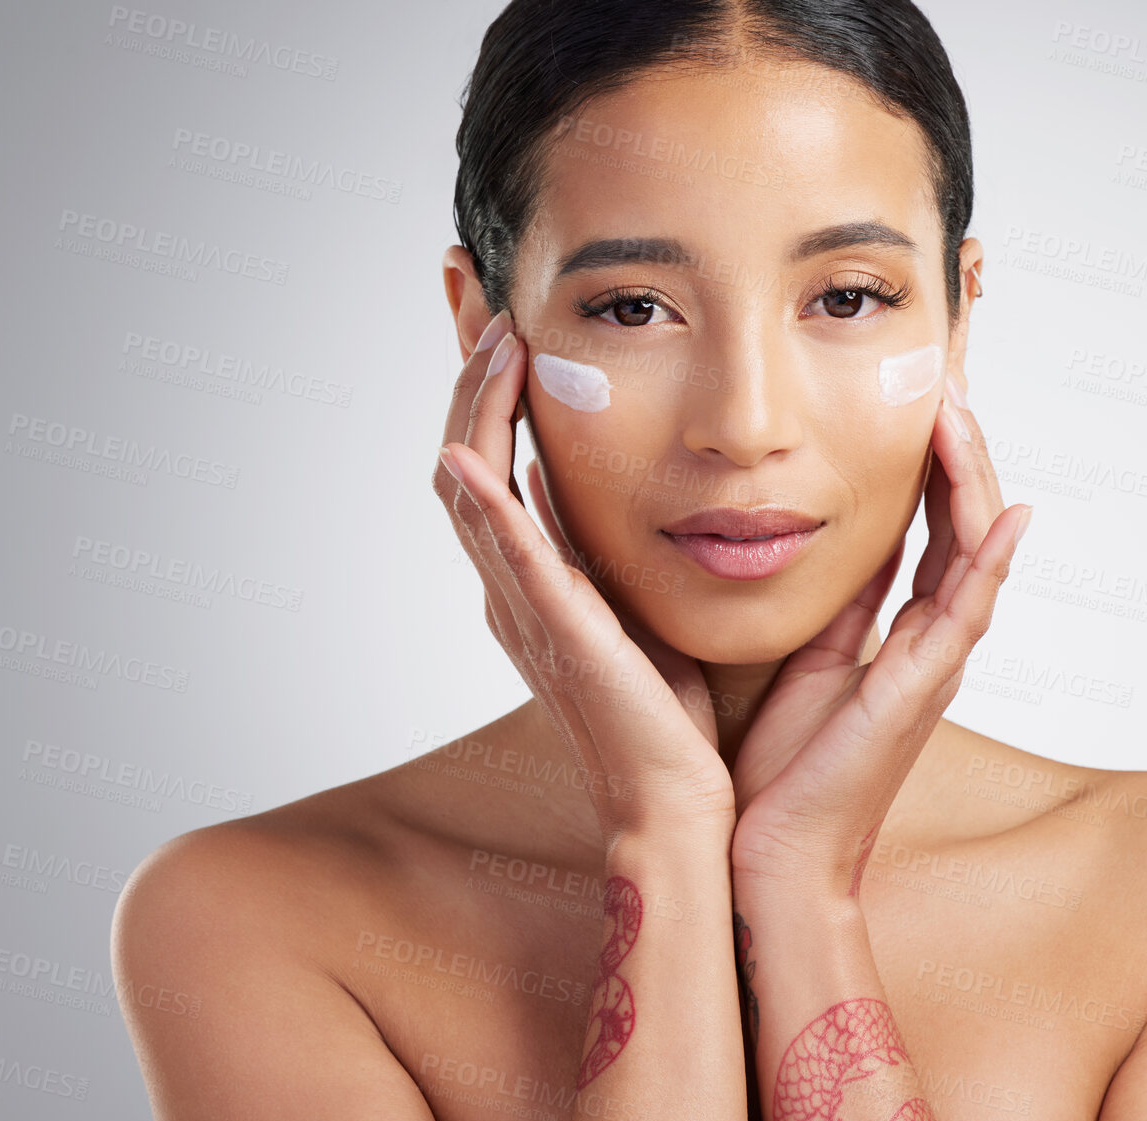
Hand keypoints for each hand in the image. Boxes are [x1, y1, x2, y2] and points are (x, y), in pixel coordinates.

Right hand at [433, 310, 736, 840]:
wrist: (678, 804)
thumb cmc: (674, 717)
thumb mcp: (642, 608)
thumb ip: (621, 551)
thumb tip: (634, 486)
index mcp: (539, 578)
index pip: (498, 458)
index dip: (491, 387)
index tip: (503, 316)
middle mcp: (517, 585)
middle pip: (467, 455)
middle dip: (468, 372)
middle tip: (473, 290)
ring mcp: (526, 607)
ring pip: (473, 489)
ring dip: (476, 407)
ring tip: (494, 335)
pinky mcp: (555, 631)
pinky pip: (507, 555)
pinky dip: (484, 501)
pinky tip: (472, 449)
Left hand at [728, 371, 1031, 896]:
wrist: (768, 853)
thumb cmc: (778, 770)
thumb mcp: (800, 663)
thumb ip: (830, 609)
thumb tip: (831, 547)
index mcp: (892, 637)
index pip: (927, 531)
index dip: (930, 465)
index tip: (917, 399)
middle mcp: (925, 646)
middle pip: (962, 529)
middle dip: (960, 453)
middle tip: (948, 381)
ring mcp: (930, 668)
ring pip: (973, 555)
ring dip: (973, 480)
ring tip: (960, 411)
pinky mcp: (919, 692)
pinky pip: (965, 615)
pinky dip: (991, 562)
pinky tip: (1005, 512)